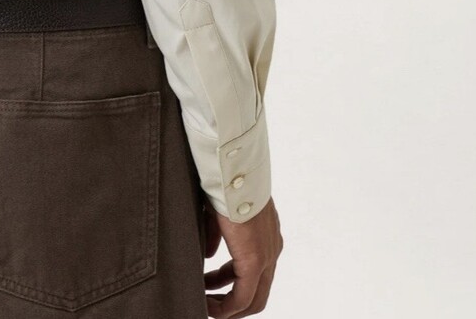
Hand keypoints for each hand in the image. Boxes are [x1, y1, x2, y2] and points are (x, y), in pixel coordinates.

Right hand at [200, 193, 282, 316]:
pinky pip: (243, 297)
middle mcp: (271, 249)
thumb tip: (209, 255)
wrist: (229, 170)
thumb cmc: (223, 183)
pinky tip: (208, 304)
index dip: (229, 283)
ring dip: (227, 307)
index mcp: (265, 236)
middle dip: (230, 302)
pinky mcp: (255, 260)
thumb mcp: (219, 213)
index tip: (209, 286)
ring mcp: (267, 256)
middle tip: (208, 303)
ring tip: (205, 304)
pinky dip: (225, 307)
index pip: (253, 271)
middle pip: (256, 293)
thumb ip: (216, 236)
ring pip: (252, 299)